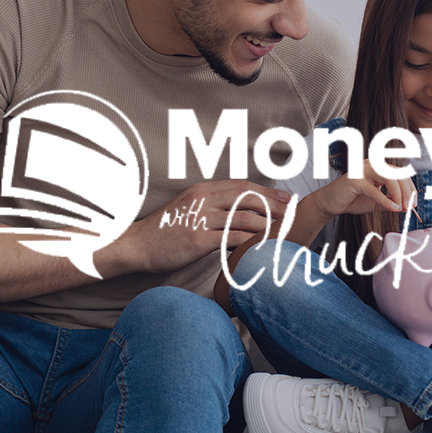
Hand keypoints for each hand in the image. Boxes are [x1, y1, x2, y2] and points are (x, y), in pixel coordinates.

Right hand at [111, 180, 290, 274]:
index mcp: (202, 190)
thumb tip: (239, 210)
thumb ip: (212, 206)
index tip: (285, 197)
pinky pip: (232, 238)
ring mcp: (201, 218)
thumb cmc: (165, 230)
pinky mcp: (198, 238)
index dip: (266, 191)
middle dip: (274, 205)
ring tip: (284, 231)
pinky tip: (263, 246)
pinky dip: (251, 241)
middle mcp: (203, 200)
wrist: (138, 245)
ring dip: (267, 224)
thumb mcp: (188, 208)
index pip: (242, 186)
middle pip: (247, 198)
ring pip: (244, 217)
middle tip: (293, 213)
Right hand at [311, 159, 416, 218]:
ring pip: (389, 178)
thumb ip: (391, 202)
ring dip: (399, 194)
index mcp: (378, 167)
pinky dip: (385, 200)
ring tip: (401, 208)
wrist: (330, 203)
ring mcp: (363, 170)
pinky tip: (392, 208)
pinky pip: (375, 190)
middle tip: (410, 207)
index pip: (401, 174)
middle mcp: (372, 165)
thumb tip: (407, 207)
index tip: (414, 204)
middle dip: (407, 192)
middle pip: (398, 174)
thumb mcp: (377, 202)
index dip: (410, 189)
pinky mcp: (355, 180)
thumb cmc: (352, 200)